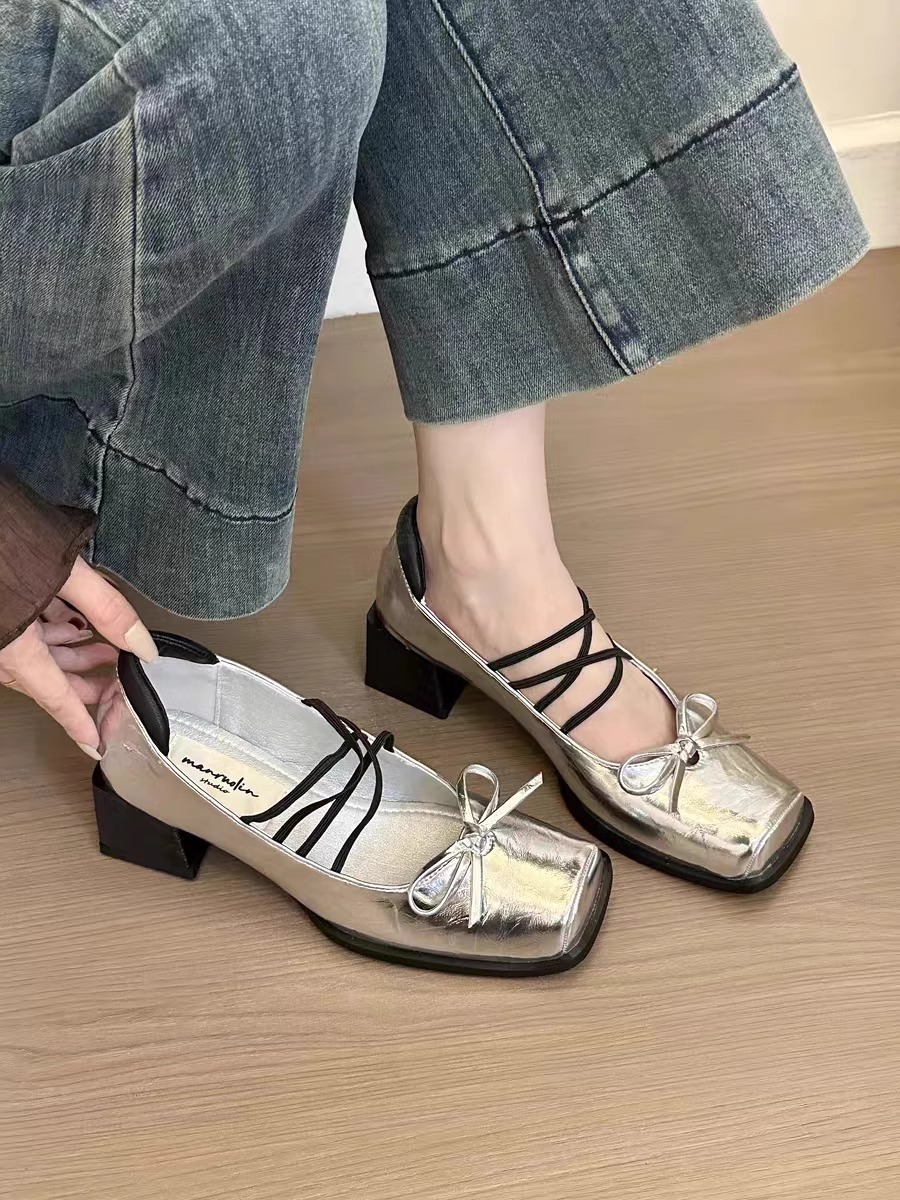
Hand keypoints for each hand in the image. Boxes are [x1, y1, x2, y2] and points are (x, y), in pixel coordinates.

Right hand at [0, 558, 156, 757]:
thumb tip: (143, 646)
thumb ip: (107, 609)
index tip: (94, 743)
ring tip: (108, 650)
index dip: (78, 722)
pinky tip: (74, 621)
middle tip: (120, 683)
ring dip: (72, 654)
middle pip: (47, 679)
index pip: (54, 697)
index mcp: (13, 648)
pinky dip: (50, 632)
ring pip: (35, 656)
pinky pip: (22, 636)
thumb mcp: (64, 572)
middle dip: (85, 683)